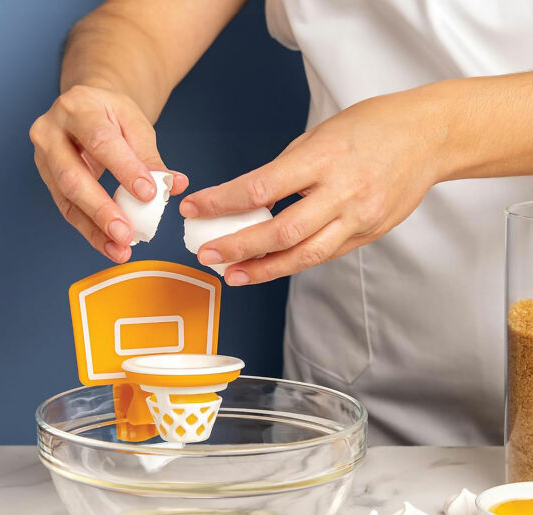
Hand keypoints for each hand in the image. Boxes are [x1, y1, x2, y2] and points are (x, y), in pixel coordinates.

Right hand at [30, 84, 187, 261]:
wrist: (85, 109)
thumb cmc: (110, 115)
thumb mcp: (134, 125)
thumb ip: (151, 158)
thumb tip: (175, 185)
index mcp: (78, 107)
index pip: (100, 141)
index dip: (125, 169)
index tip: (149, 194)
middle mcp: (51, 131)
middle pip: (73, 175)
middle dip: (101, 209)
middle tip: (126, 234)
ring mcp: (44, 158)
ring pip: (67, 200)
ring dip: (95, 229)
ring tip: (120, 249)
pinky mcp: (48, 181)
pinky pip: (68, 211)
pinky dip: (91, 232)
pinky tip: (109, 246)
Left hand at [179, 90, 441, 284]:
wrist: (430, 137)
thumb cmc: (374, 127)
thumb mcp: (322, 134)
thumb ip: (287, 168)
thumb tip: (249, 197)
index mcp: (324, 158)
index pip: (261, 188)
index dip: (222, 203)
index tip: (195, 210)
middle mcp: (342, 192)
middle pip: (280, 231)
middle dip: (237, 246)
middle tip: (207, 254)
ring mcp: (358, 218)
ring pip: (303, 255)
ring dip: (262, 269)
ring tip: (233, 275)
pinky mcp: (367, 235)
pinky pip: (323, 255)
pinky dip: (291, 263)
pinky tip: (268, 267)